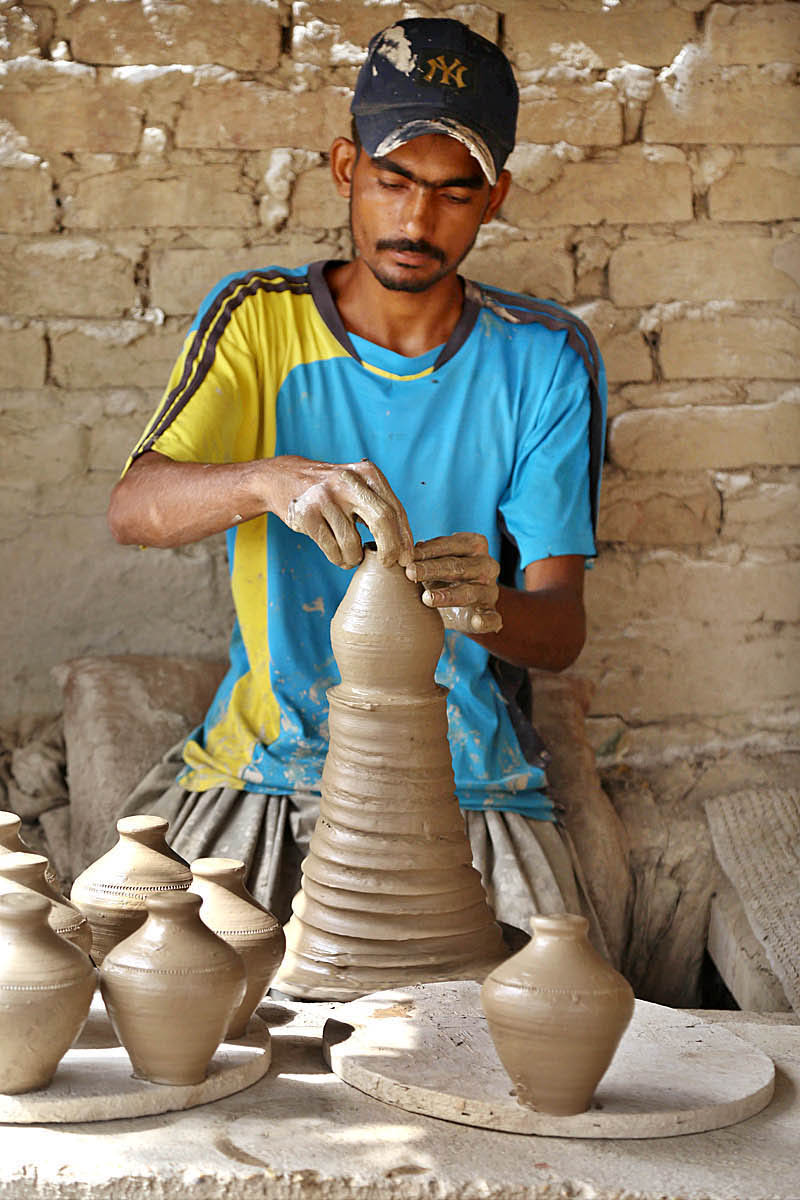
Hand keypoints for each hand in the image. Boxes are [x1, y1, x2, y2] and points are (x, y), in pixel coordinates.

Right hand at [283, 457, 413, 568]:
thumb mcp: (358, 489)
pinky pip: (332, 549)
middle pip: (382, 520)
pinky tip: (337, 555)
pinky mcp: (306, 513)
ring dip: (355, 558)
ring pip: (353, 543)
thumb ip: (381, 509)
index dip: (405, 538)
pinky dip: (338, 559)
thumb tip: (405, 550)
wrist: (284, 479)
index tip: (407, 559)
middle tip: (388, 563)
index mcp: (367, 474)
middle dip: (390, 549)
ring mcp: (324, 496)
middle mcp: (347, 481)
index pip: (395, 509)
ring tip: (352, 557)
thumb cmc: (332, 493)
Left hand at [405, 532, 502, 634]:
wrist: (454, 606)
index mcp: (475, 546)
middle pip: (460, 566)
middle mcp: (487, 566)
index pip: (453, 544)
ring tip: (427, 599)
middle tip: (411, 572)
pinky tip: (476, 622)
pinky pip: (493, 618)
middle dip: (433, 569)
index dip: (430, 549)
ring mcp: (490, 591)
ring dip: (450, 595)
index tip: (408, 555)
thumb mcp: (432, 562)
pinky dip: (486, 620)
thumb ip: (422, 555)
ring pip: (472, 592)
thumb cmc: (441, 576)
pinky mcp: (491, 615)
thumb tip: (404, 551)